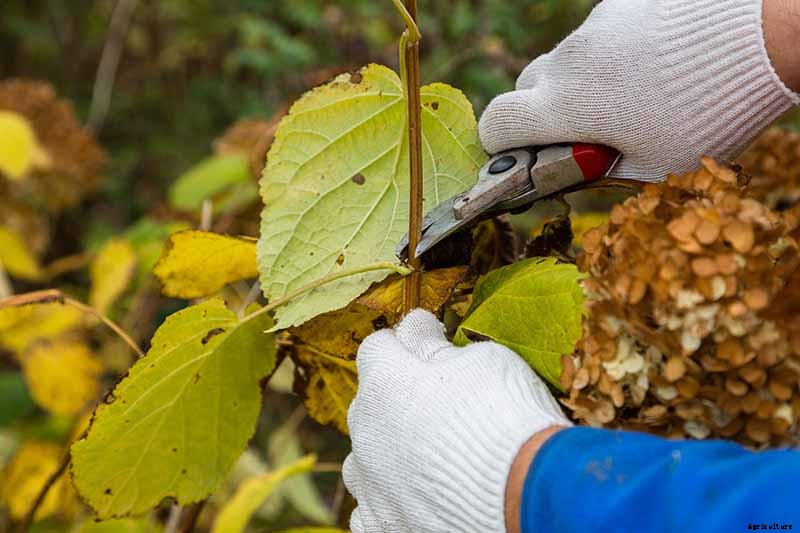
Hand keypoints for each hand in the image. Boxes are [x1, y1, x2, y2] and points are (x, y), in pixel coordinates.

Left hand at [344, 310, 571, 532]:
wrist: (526, 494)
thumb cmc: (508, 416)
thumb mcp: (481, 359)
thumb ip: (435, 345)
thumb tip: (416, 326)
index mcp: (384, 382)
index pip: (377, 348)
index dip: (405, 344)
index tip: (428, 342)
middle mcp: (365, 432)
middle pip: (370, 403)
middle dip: (398, 398)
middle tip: (441, 406)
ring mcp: (370, 483)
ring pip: (367, 457)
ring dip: (390, 451)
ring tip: (431, 457)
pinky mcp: (381, 524)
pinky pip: (373, 505)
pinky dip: (392, 497)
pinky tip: (421, 494)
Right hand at [478, 0, 798, 182]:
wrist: (761, 41)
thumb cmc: (706, 118)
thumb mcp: (649, 168)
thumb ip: (595, 170)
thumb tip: (563, 169)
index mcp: (565, 107)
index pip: (496, 123)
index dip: (499, 145)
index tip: (521, 155)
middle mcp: (567, 61)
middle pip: (526, 89)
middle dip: (540, 114)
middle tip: (582, 133)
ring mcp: (592, 27)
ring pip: (563, 63)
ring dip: (578, 85)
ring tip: (631, 98)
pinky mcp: (618, 5)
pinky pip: (595, 37)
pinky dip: (607, 57)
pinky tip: (649, 67)